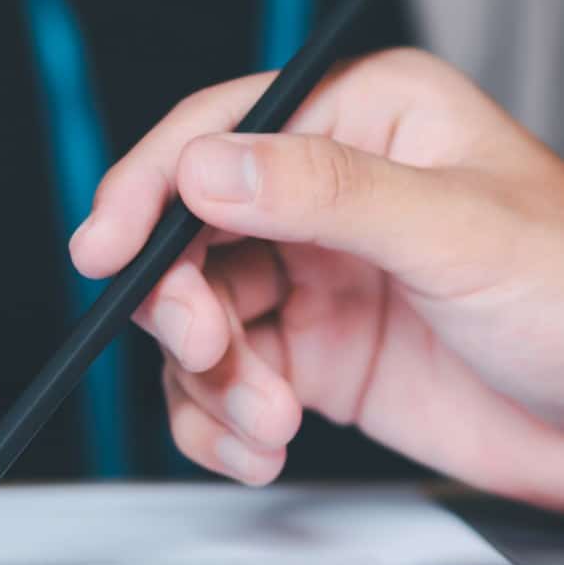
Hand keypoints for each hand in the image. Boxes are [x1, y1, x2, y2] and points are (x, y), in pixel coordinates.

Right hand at [70, 50, 563, 507]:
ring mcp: (315, 276)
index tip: (105, 248)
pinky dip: (221, 421)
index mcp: (363, 119)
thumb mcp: (458, 232)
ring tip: (266, 418)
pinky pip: (225, 380)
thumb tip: (209, 167)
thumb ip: (328, 192)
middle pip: (192, 230)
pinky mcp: (314, 354)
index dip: (151, 186)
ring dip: (211, 377)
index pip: (222, 129)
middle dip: (183, 300)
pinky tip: (258, 446)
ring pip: (200, 315)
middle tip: (208, 348)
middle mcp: (326, 192)